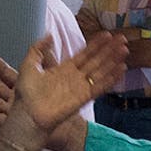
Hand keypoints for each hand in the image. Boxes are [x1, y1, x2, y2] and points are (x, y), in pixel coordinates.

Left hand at [0, 32, 122, 150]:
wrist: (27, 116)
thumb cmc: (26, 94)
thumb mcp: (29, 65)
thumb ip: (38, 49)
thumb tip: (49, 34)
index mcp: (63, 70)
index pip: (84, 54)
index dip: (96, 44)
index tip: (107, 34)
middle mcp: (75, 78)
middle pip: (96, 61)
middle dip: (109, 49)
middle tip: (122, 38)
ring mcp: (80, 88)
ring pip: (101, 71)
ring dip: (113, 60)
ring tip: (125, 49)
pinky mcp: (83, 98)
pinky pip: (100, 86)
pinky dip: (111, 78)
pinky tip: (122, 69)